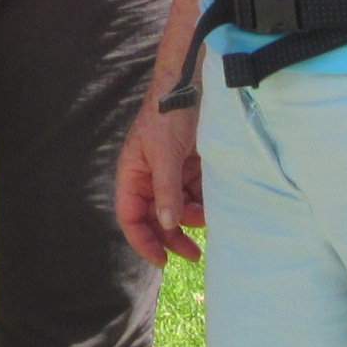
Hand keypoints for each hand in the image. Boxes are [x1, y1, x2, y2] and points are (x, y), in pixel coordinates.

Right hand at [113, 87, 205, 266]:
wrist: (192, 85)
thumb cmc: (168, 115)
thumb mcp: (165, 153)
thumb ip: (166, 190)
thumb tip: (166, 224)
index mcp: (133, 174)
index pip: (131, 217)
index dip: (143, 241)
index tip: (162, 261)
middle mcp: (150, 178)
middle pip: (157, 218)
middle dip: (173, 237)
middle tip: (195, 255)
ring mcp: (172, 174)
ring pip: (180, 209)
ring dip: (194, 216)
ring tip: (209, 214)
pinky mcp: (191, 168)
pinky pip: (196, 194)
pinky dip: (205, 201)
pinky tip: (215, 200)